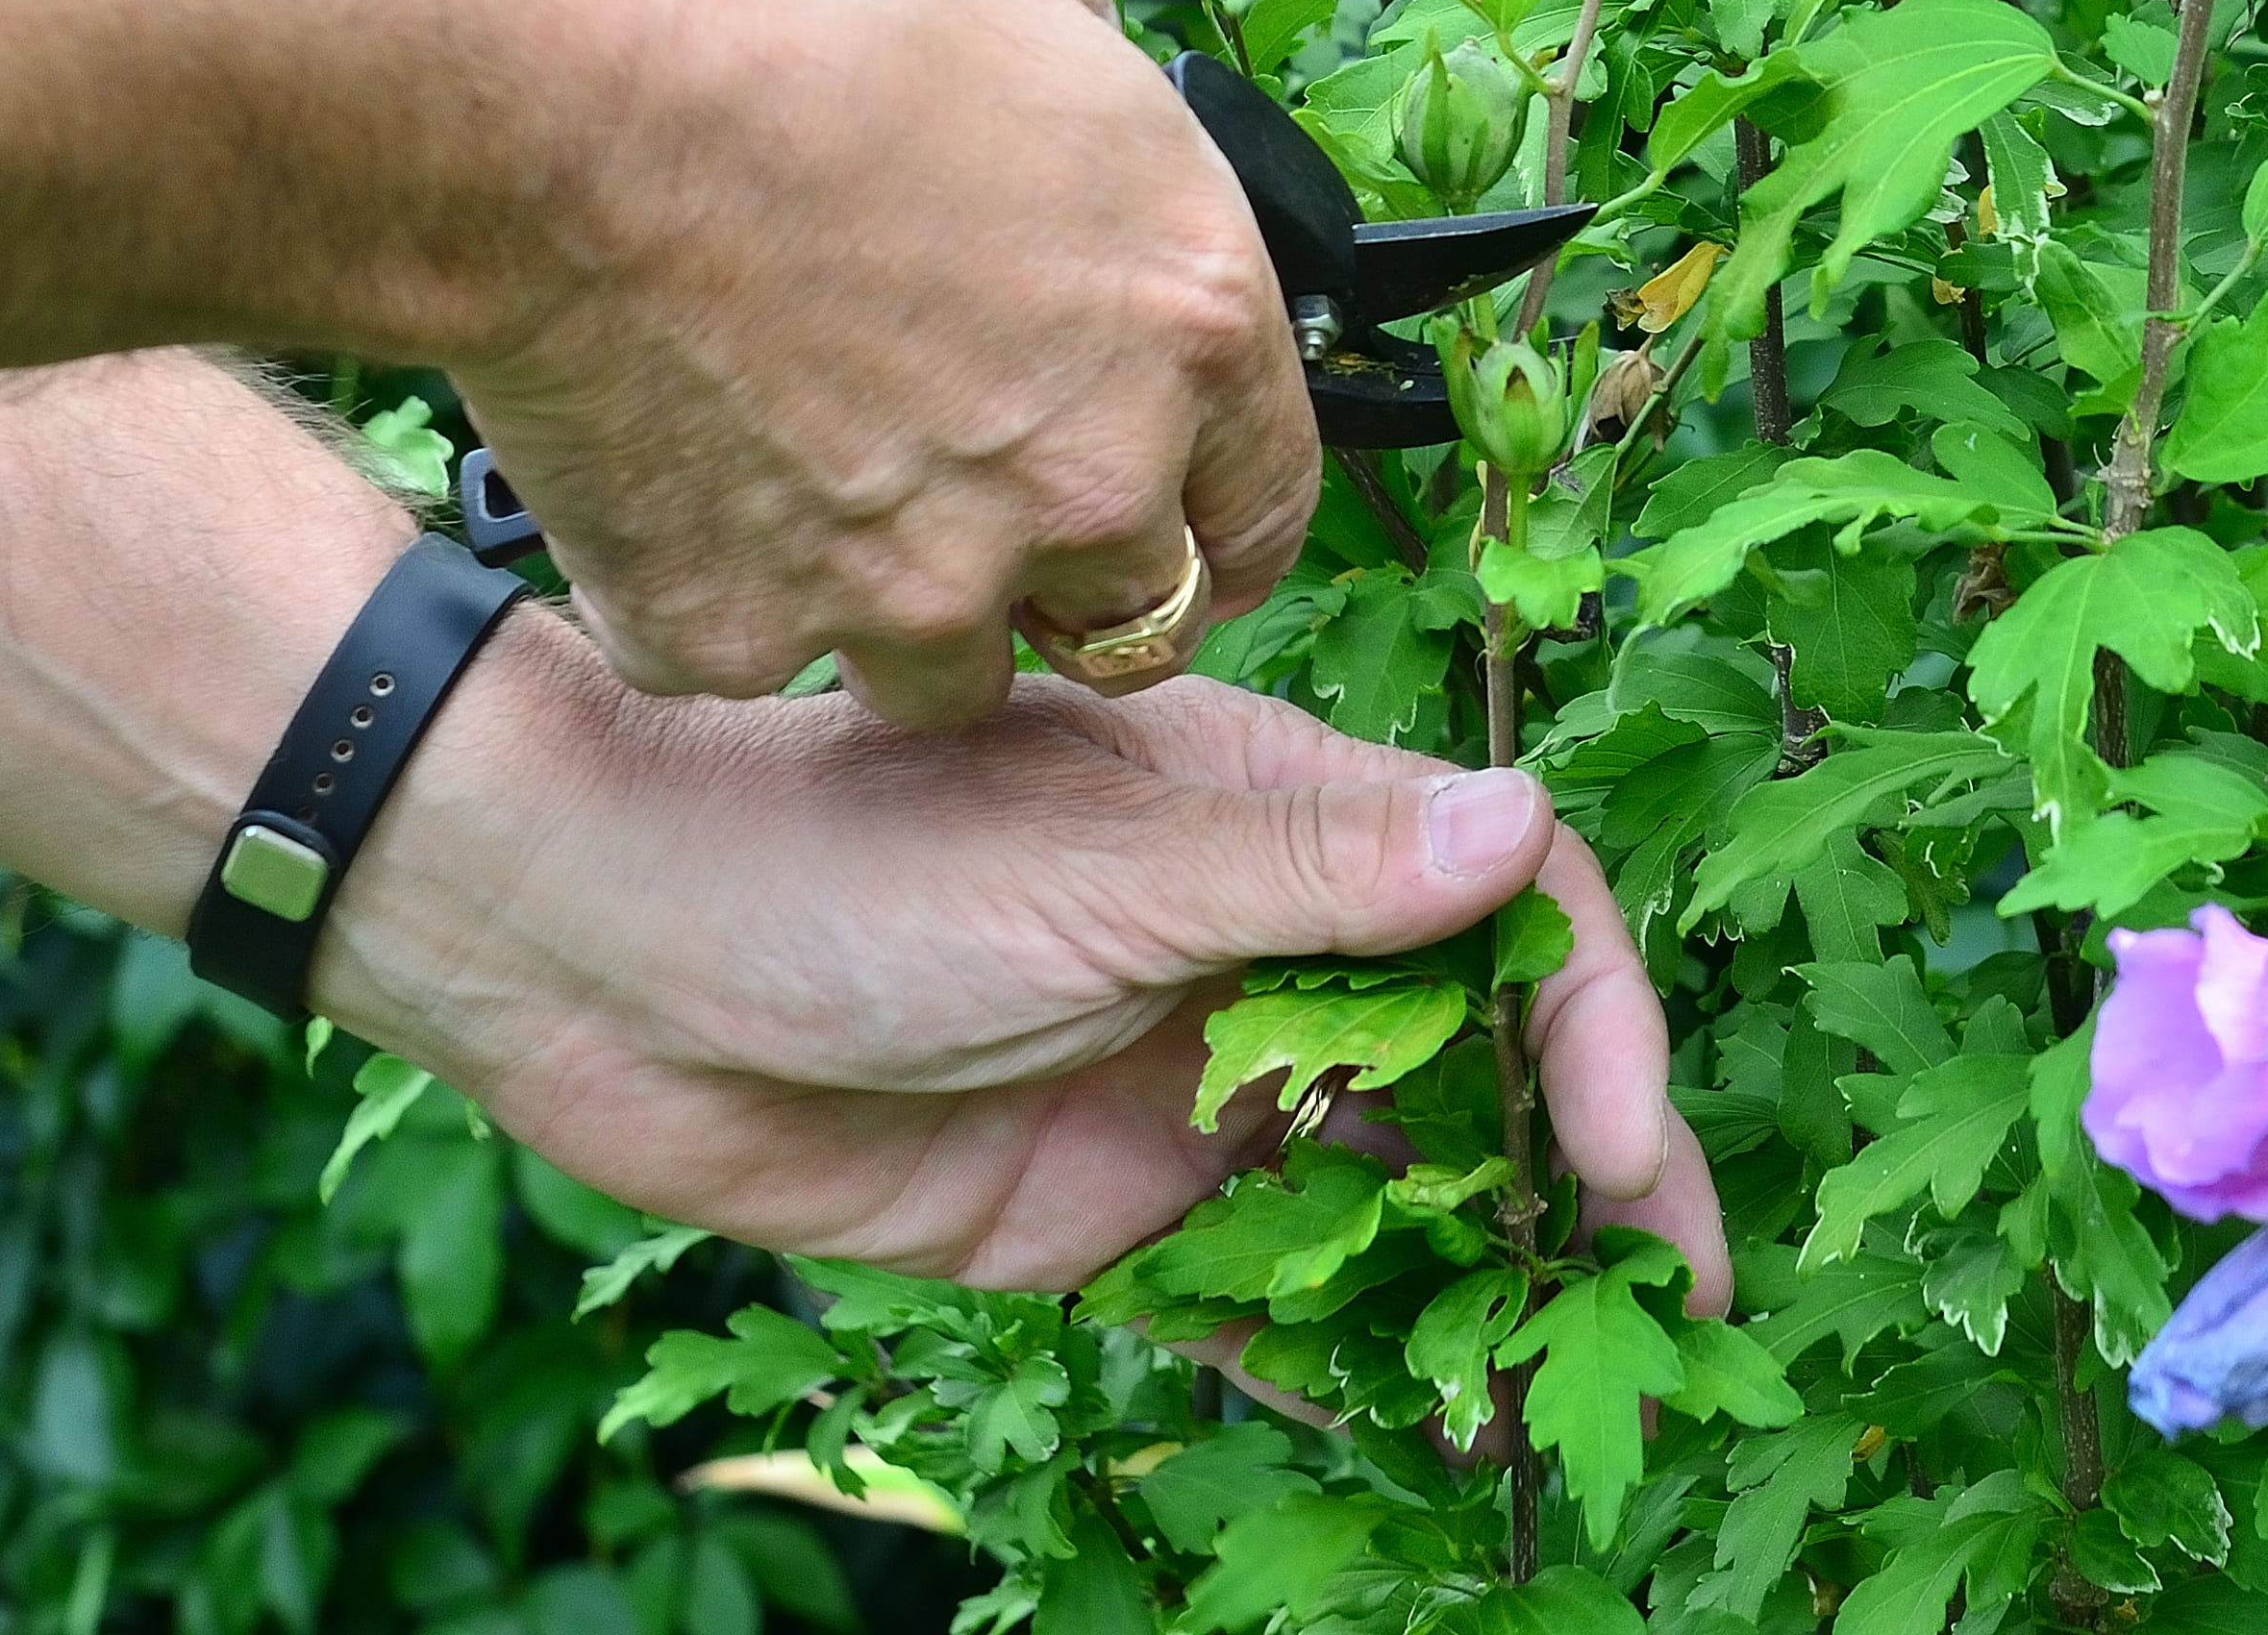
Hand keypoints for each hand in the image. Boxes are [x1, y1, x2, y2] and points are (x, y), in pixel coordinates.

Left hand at [338, 620, 1729, 1304]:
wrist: (596, 954)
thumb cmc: (838, 848)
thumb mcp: (1089, 857)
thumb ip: (1310, 875)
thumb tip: (1518, 831)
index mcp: (1285, 830)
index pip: (1509, 918)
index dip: (1590, 1028)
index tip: (1616, 1152)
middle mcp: (1265, 956)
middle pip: (1483, 1072)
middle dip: (1588, 1180)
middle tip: (1671, 1310)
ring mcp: (1190, 1096)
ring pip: (1387, 1198)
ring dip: (1479, 1286)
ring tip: (1557, 1403)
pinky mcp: (1104, 1223)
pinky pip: (1259, 1309)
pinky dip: (1344, 1368)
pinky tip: (1422, 1438)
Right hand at [451, 0, 1325, 724]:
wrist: (548, 91)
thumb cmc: (784, 1)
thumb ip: (1093, 27)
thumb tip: (1079, 36)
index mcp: (1193, 327)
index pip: (1268, 508)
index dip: (1212, 514)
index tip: (1163, 516)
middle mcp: (1083, 485)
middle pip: (1126, 623)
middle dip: (1060, 575)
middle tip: (970, 503)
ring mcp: (912, 583)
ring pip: (945, 679)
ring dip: (902, 613)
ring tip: (817, 498)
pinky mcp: (740, 632)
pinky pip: (748, 654)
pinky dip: (718, 594)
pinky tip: (677, 483)